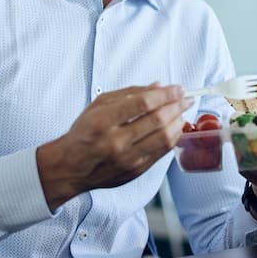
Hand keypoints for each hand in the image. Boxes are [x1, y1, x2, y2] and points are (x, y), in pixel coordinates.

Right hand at [37, 84, 191, 209]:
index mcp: (103, 121)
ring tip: (182, 112)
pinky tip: (174, 128)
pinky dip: (172, 138)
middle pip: (157, 120)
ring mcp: (127, 159)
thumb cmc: (83, 134)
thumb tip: (157, 86)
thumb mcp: (98, 106)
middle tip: (185, 98)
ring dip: (178, 122)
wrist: (71, 167)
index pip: (143, 104)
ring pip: (164, 138)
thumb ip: (129, 94)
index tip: (177, 88)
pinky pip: (162, 153)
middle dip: (176, 106)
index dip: (165, 94)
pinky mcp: (136, 171)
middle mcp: (116, 142)